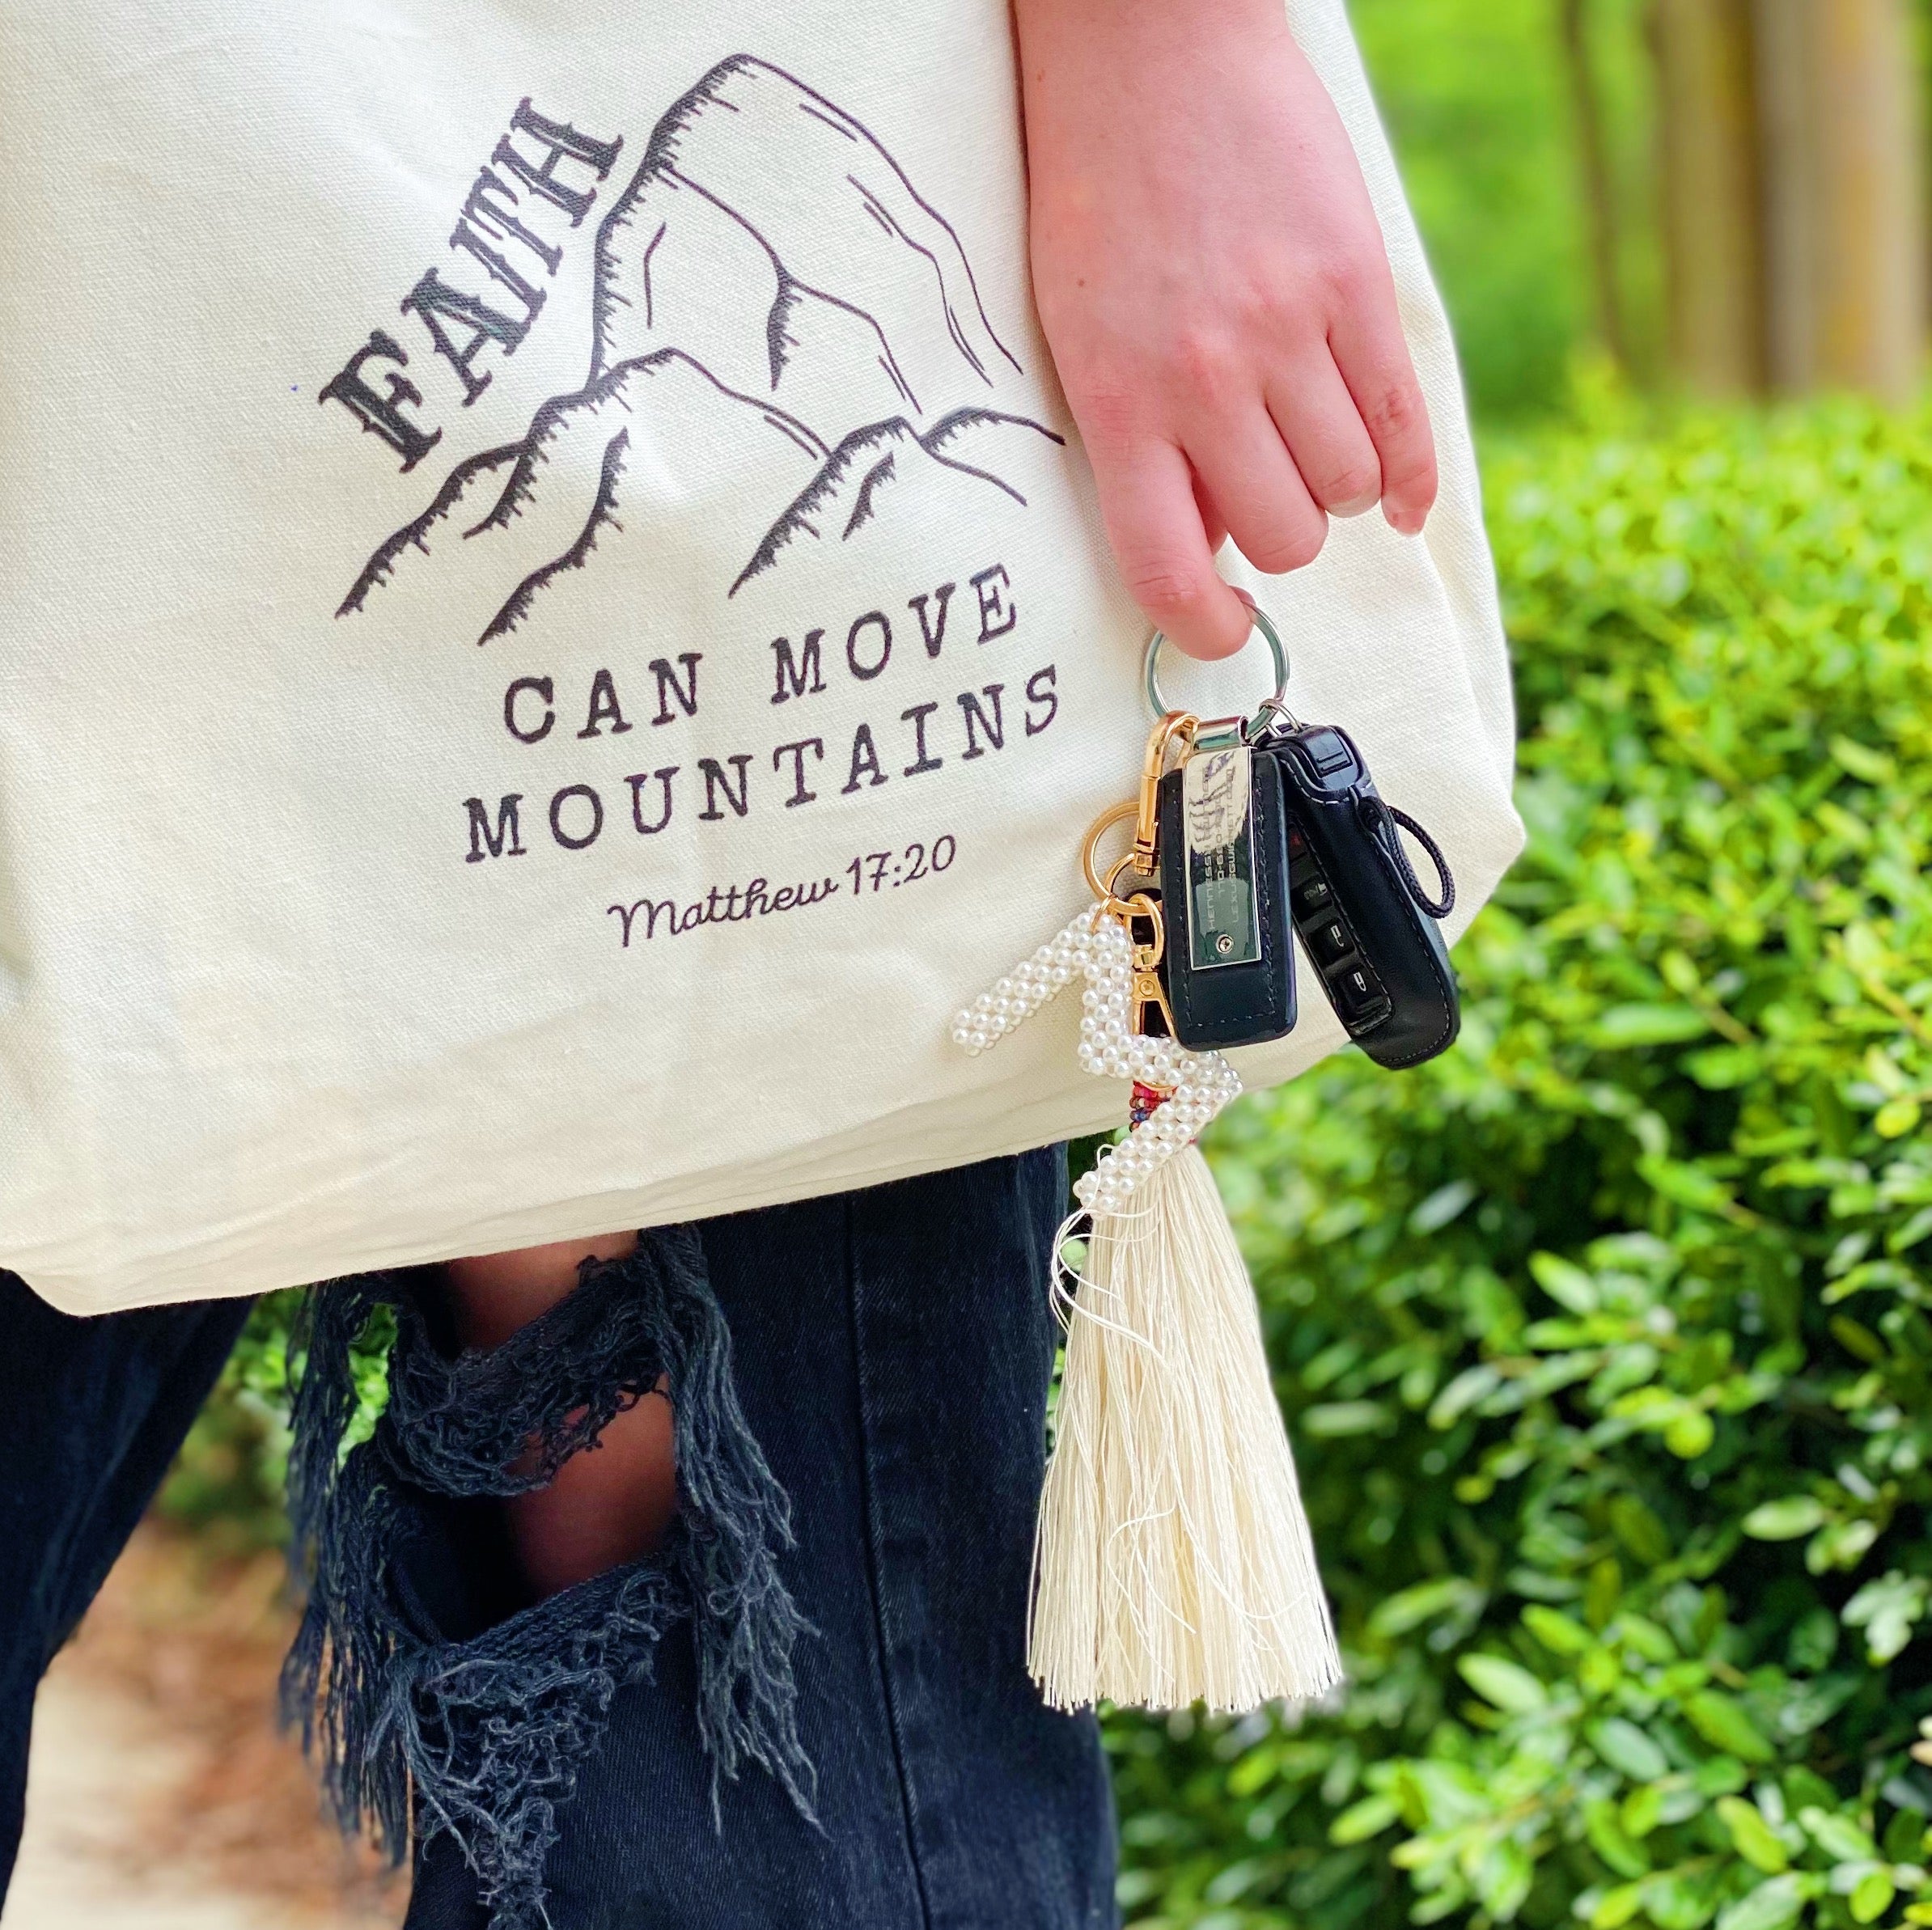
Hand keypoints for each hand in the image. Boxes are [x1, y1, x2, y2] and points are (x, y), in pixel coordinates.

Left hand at [1015, 0, 1436, 659]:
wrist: (1147, 46)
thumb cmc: (1098, 202)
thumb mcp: (1083, 336)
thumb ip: (1143, 446)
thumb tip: (1216, 548)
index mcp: (1120, 402)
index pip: (1167, 571)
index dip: (1204, 626)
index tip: (1224, 626)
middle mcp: (1205, 380)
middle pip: (1285, 537)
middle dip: (1279, 536)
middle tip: (1261, 490)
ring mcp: (1288, 331)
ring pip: (1348, 490)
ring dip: (1335, 491)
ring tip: (1306, 445)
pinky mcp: (1355, 283)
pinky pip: (1404, 425)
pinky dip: (1407, 480)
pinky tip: (1395, 500)